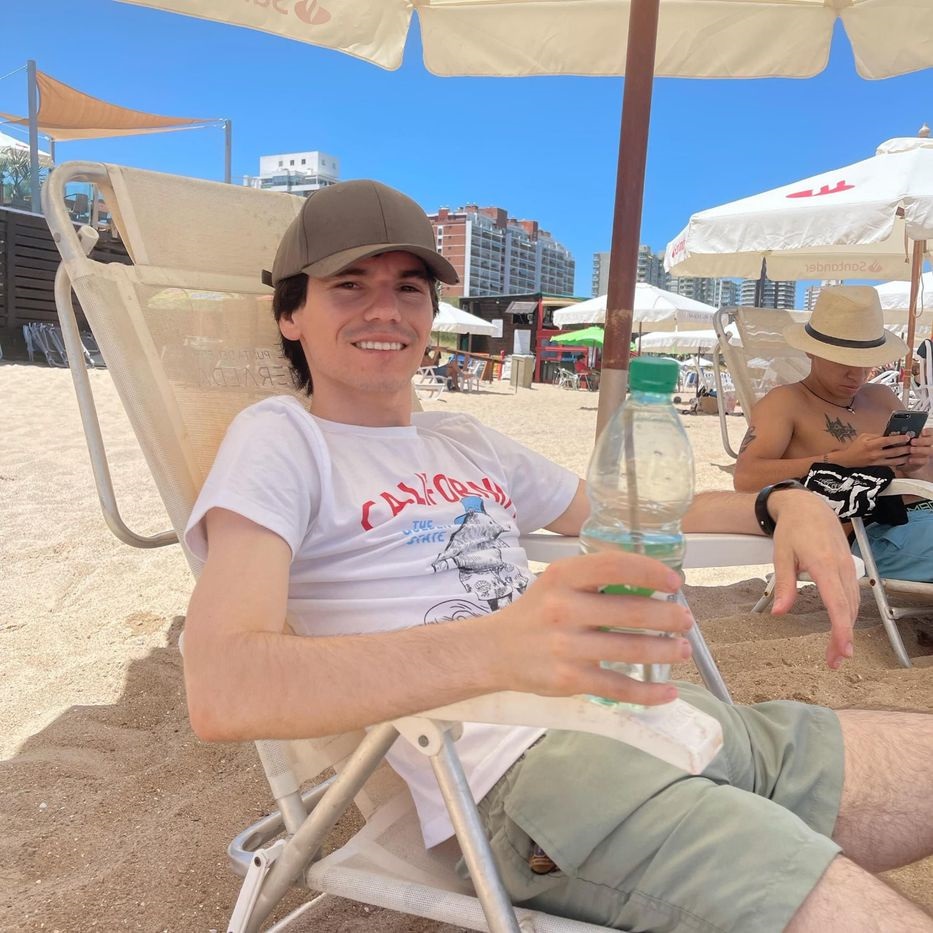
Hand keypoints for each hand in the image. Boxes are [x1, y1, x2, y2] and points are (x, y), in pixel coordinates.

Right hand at [488, 551, 693, 705]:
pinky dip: (649, 692)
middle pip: (631, 612)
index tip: (673, 583)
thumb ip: (594, 578)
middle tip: (685, 621)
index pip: (613, 566)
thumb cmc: (535, 613)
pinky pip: (619, 687)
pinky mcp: (570, 679)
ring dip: (666, 651)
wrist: (494, 651)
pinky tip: (668, 691)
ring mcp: (567, 647)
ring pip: (632, 651)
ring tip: (682, 649)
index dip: (650, 572)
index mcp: (562, 577)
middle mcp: (564, 609)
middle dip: (668, 618)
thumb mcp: (556, 582)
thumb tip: (651, 582)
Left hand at [767, 488, 859, 669]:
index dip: (841, 630)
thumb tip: (778, 613)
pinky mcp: (847, 566)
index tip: (841, 650)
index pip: (837, 604)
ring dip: (847, 628)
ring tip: (837, 650)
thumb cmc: (792, 528)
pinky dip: (848, 613)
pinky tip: (841, 625)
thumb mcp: (781, 555)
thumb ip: (783, 585)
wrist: (807, 506)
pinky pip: (852, 594)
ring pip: (853, 604)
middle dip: (844, 638)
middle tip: (834, 661)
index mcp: (823, 565)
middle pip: (848, 610)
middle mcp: (840, 567)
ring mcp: (847, 566)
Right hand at [838, 432, 910, 468]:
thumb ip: (877, 435)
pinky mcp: (878, 466)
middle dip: (905, 448)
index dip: (898, 439)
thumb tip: (889, 434)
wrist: (848, 459)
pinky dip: (899, 462)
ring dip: (904, 457)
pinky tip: (904, 459)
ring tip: (911, 453)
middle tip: (912, 445)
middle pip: (893, 451)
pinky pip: (891, 464)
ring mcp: (877, 461)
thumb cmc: (856, 446)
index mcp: (870, 444)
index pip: (886, 441)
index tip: (906, 437)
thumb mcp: (864, 436)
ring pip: (894, 460)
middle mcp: (874, 454)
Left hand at [898, 427, 932, 476]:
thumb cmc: (904, 445)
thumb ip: (905, 436)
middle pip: (931, 441)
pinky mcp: (925, 460)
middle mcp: (929, 443)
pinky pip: (925, 461)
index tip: (922, 432)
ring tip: (911, 450)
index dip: (928, 432)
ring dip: (920, 450)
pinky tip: (910, 460)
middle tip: (912, 441)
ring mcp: (928, 452)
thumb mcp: (904, 439)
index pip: (931, 432)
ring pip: (930, 451)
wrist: (905, 458)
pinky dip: (917, 460)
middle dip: (922, 441)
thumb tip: (896, 432)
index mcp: (926, 436)